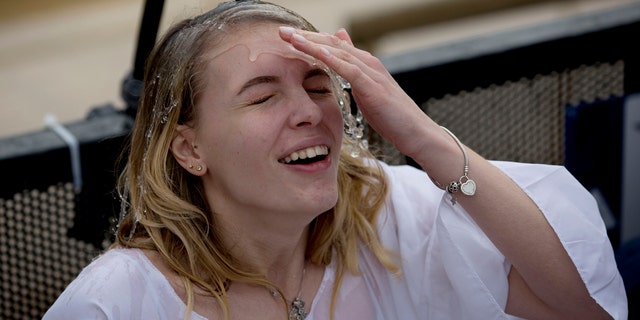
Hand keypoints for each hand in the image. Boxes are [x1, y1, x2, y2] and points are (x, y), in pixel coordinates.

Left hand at [279, 26, 436, 157]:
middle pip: (332, 43)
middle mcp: (368, 62)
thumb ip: (354, 72)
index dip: (309, 40)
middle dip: (306, 37)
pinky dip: (330, 58)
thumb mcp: (368, 90)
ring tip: (290, 38)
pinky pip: (348, 68)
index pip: (332, 45)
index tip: (286, 38)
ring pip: (337, 51)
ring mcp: (371, 72)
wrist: (416, 132)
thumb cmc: (392, 116)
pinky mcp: (373, 86)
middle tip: (281, 32)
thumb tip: (342, 55)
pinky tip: (314, 53)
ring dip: (312, 43)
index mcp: (364, 64)